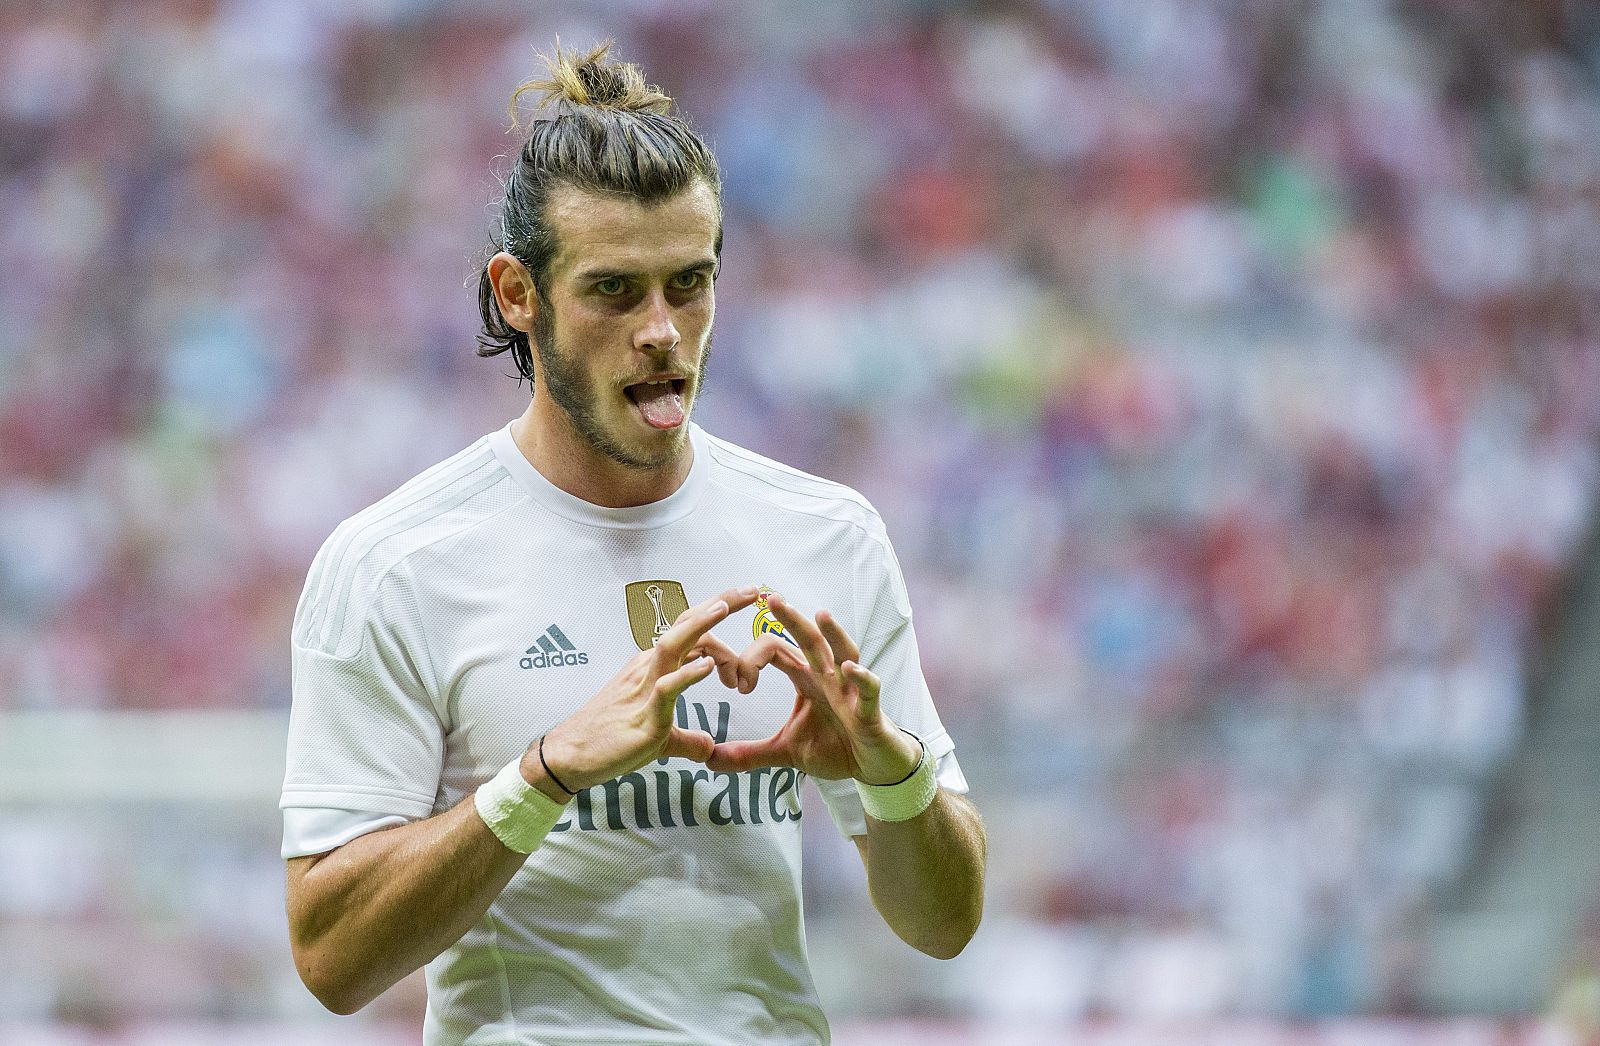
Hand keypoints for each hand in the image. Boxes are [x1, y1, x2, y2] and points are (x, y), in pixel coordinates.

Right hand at [529, 586, 760, 796]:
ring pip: (674, 643)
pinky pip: (667, 687)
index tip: (746, 606)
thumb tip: (709, 748)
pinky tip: (707, 667)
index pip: (690, 631)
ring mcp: (644, 686)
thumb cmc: (611, 742)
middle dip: (720, 603)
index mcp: (654, 667)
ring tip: (727, 607)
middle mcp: (648, 667)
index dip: (718, 617)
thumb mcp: (659, 739)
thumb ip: (687, 739)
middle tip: (753, 589)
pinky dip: (689, 674)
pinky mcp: (644, 713)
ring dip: (701, 624)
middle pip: (686, 624)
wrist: (570, 757)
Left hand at [703, 592, 920, 784]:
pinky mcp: (869, 710)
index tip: (738, 686)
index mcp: (806, 678)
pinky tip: (850, 670)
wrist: (872, 766)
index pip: (775, 651)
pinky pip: (868, 689)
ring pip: (843, 653)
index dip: (751, 661)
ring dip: (833, 635)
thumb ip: (748, 753)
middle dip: (792, 619)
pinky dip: (861, 678)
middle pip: (809, 640)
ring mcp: (851, 690)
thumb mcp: (785, 751)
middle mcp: (828, 676)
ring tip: (821, 615)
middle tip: (771, 598)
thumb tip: (709, 761)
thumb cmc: (834, 747)